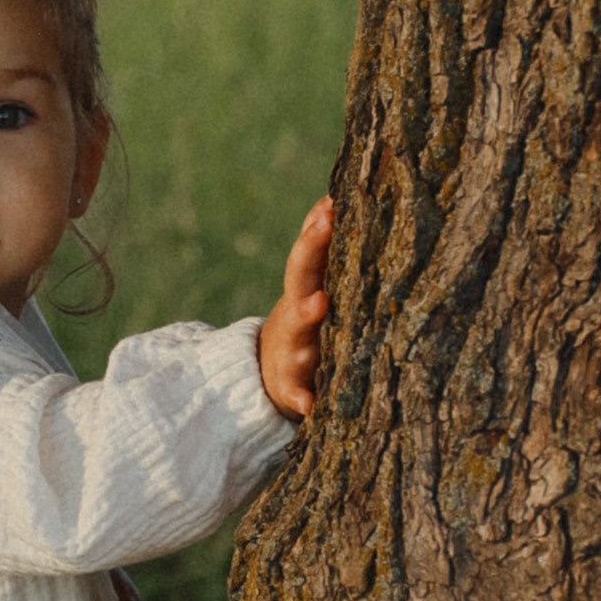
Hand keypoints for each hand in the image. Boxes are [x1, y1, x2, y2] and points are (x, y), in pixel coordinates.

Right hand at [257, 196, 332, 420]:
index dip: (315, 233)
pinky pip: (295, 394)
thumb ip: (316, 248)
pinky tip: (309, 403)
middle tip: (323, 233)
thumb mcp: (306, 285)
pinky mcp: (291, 389)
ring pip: (298, 337)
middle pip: (299, 285)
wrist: (269, 376)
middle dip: (309, 257)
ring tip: (319, 303)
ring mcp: (291, 352)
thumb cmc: (303, 321)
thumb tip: (331, 198)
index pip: (306, 257)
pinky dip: (300, 398)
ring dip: (306, 320)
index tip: (329, 207)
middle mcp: (295, 318)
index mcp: (303, 292)